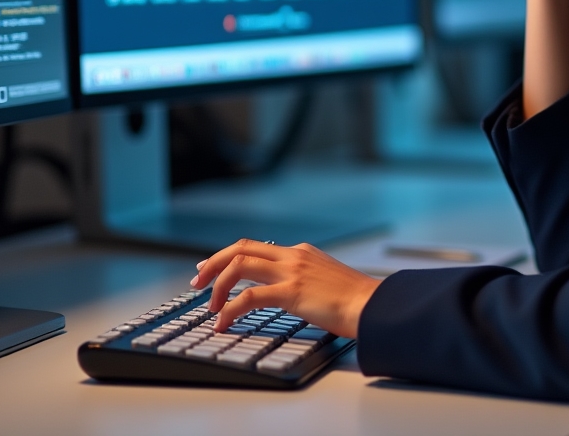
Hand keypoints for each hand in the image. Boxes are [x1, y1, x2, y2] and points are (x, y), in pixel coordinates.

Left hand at [190, 239, 381, 337]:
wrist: (371, 304)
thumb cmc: (354, 299)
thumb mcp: (326, 279)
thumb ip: (305, 278)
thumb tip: (288, 290)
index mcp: (301, 252)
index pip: (256, 246)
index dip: (228, 255)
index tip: (211, 268)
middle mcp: (293, 256)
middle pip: (241, 248)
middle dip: (214, 263)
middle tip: (197, 280)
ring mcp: (292, 271)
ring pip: (240, 265)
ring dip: (218, 285)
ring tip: (211, 306)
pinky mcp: (291, 291)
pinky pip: (248, 296)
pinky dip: (229, 309)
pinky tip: (223, 322)